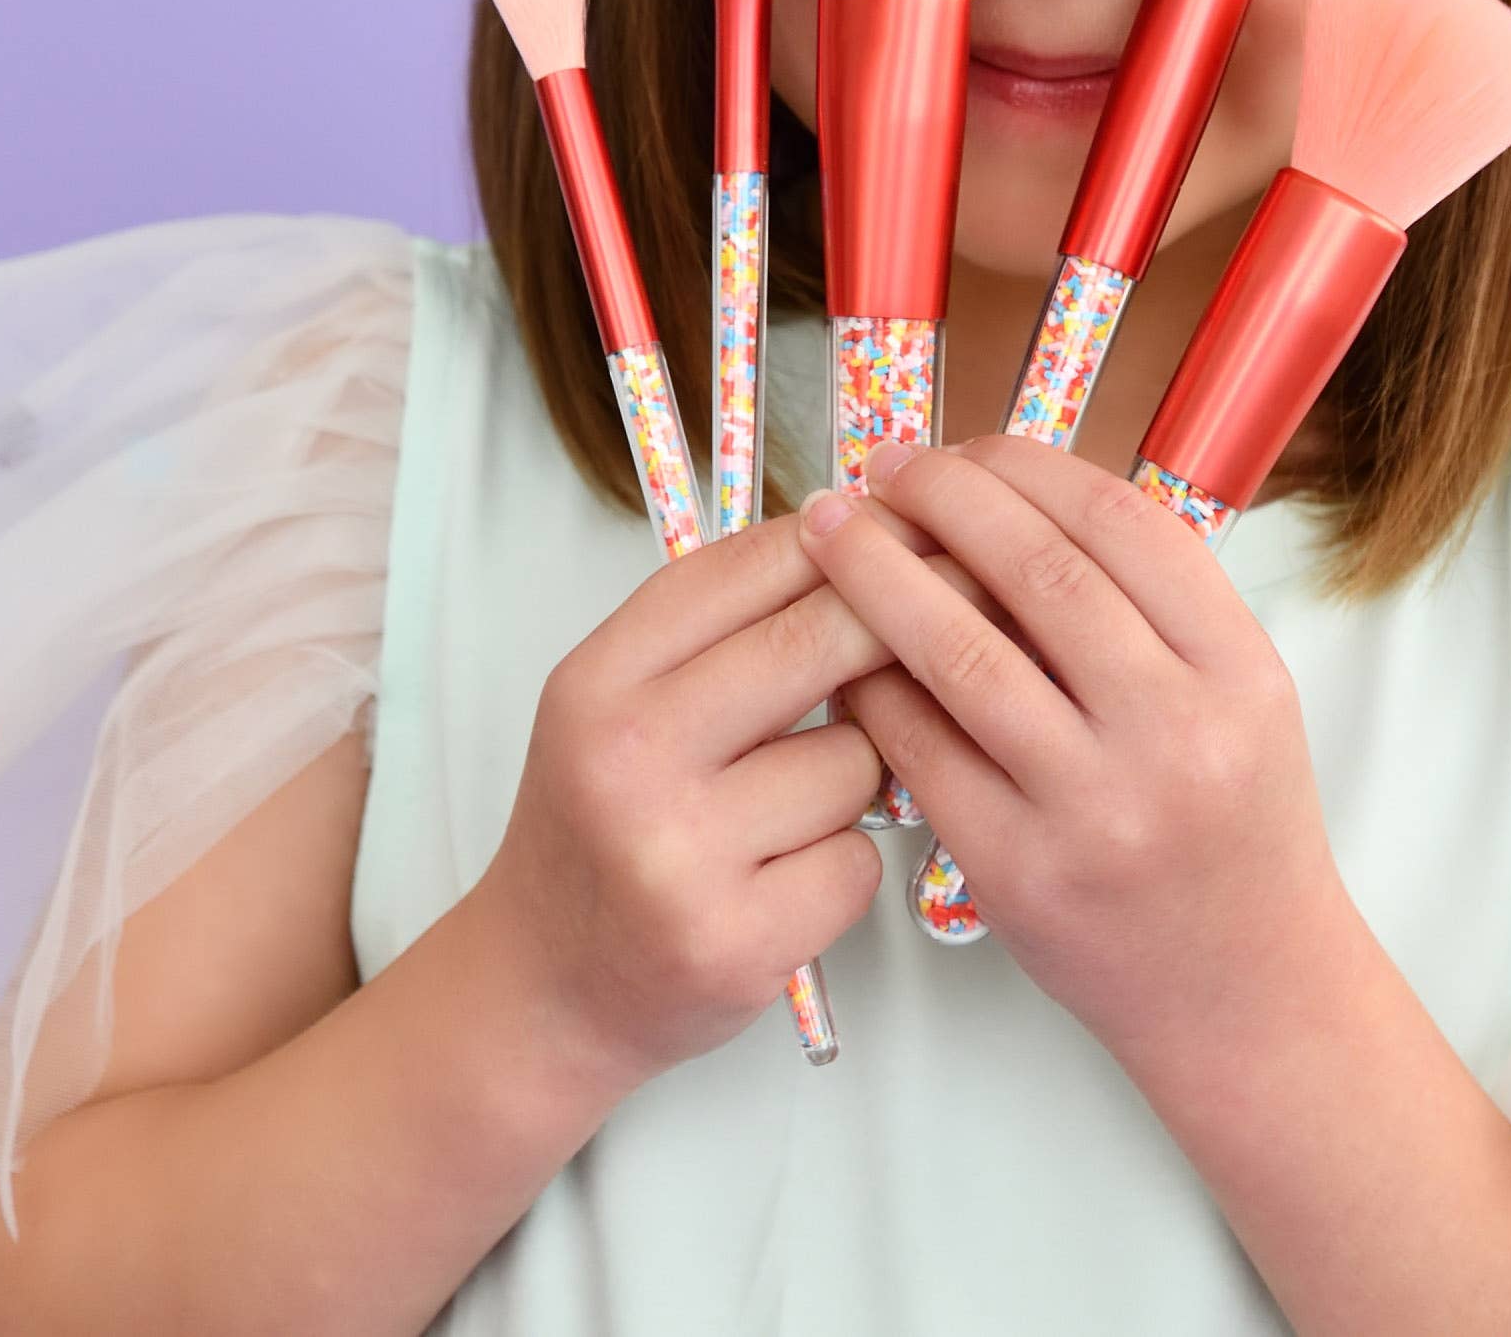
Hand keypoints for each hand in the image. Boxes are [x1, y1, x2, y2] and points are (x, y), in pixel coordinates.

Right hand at [472, 497, 993, 1089]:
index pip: (749, 567)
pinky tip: (788, 882)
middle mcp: (628, 761)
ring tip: (793, 807)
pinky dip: (844, 865)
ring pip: (856, 759)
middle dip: (905, 612)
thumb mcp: (618, 700)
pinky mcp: (737, 945)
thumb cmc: (604, 823)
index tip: (916, 519)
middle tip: (966, 593)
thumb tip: (863, 529)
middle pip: (816, 642)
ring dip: (859, 773)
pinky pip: (858, 861)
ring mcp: (680, 858)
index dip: (852, 534)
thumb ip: (719, 623)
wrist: (544, 990)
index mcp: (598, 680)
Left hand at [795, 432, 1355, 1072]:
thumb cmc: (1233, 822)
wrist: (1249, 992)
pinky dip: (873, 684)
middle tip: (882, 468)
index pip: (1117, 522)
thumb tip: (1008, 495)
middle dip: (941, 499)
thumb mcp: (1238, 696)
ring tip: (829, 530)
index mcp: (1239, 669)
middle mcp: (1175, 733)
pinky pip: (922, 750)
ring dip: (877, 575)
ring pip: (961, 654)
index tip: (963, 447)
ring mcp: (1095, 809)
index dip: (1024, 467)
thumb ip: (1151, 604)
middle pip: (1035, 571)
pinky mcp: (1020, 873)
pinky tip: (839, 646)